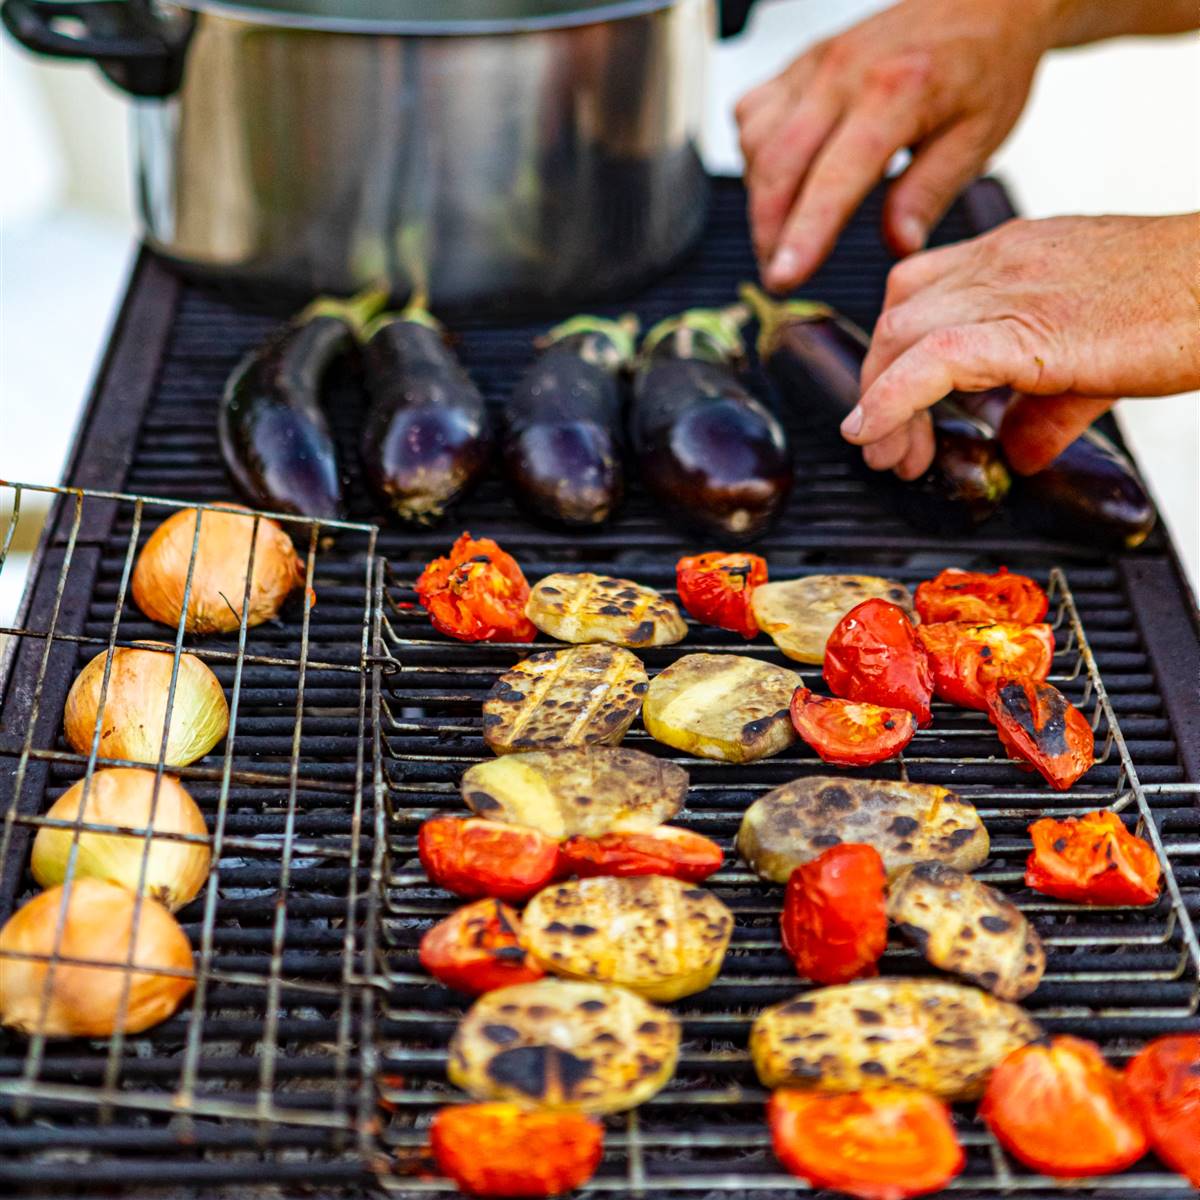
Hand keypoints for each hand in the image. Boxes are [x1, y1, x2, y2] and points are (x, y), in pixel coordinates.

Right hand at [737, 0, 1052, 290]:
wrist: (985, 0)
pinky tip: (780, 180)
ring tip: (782, 235)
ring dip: (760, 199)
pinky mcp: (801, 64)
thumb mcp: (979, 137)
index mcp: (896, 91)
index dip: (803, 235)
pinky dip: (755, 157)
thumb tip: (898, 244)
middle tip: (780, 276)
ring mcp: (816, 65)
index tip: (784, 278)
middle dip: (769, 232)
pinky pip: (753, 116)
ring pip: (757, 143)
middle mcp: (844, 73)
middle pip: (777, 166)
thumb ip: (930, 193)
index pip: (833, 178)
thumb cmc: (985, 64)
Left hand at [844, 213, 1199, 477]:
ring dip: (878, 402)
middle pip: (896, 314)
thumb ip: (1045, 410)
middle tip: (887, 446)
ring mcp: (1008, 287)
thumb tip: (1018, 454)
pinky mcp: (1025, 326)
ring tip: (890, 455)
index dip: (890, 352)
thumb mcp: (1095, 361)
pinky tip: (875, 433)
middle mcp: (999, 262)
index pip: (918, 291)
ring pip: (899, 333)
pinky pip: (929, 359)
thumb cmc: (1183, 307)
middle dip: (875, 384)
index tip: (888, 403)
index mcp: (1012, 257)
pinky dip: (890, 399)